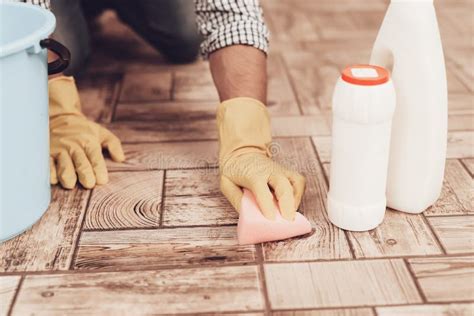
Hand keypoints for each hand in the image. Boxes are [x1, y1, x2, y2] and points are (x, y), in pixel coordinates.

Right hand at [49, 76, 124, 188]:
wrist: (59, 117)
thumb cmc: (84, 130)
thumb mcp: (101, 133)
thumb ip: (114, 145)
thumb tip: (121, 159)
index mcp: (89, 142)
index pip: (96, 158)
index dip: (99, 170)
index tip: (102, 180)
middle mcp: (74, 146)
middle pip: (81, 164)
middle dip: (86, 176)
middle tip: (89, 184)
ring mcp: (59, 149)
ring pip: (64, 166)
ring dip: (67, 177)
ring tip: (71, 184)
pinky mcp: (46, 152)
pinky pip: (47, 165)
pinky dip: (50, 173)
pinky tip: (55, 180)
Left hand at [217, 97, 305, 219]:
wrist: (242, 152)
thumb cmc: (234, 170)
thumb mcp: (226, 183)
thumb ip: (236, 198)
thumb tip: (248, 215)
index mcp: (253, 174)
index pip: (261, 189)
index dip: (267, 204)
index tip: (271, 218)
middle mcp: (270, 171)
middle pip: (283, 185)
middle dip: (287, 203)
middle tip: (288, 220)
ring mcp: (281, 170)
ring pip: (295, 182)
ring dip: (296, 199)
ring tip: (291, 214)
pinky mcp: (287, 172)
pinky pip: (299, 182)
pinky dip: (298, 194)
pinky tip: (292, 204)